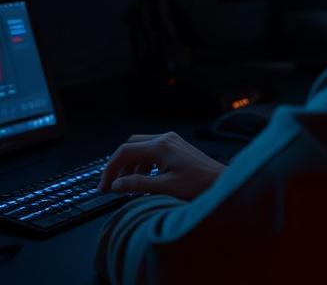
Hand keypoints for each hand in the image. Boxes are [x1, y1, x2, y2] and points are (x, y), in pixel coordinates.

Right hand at [98, 131, 225, 199]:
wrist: (222, 183)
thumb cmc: (199, 185)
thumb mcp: (166, 188)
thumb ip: (138, 185)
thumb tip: (116, 185)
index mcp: (161, 146)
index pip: (125, 152)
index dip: (111, 169)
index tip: (104, 186)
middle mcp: (165, 138)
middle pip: (131, 147)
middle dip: (119, 165)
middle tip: (111, 184)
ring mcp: (171, 141)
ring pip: (140, 149)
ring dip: (130, 166)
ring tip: (126, 186)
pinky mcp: (176, 147)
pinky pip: (151, 152)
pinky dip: (142, 165)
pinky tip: (143, 180)